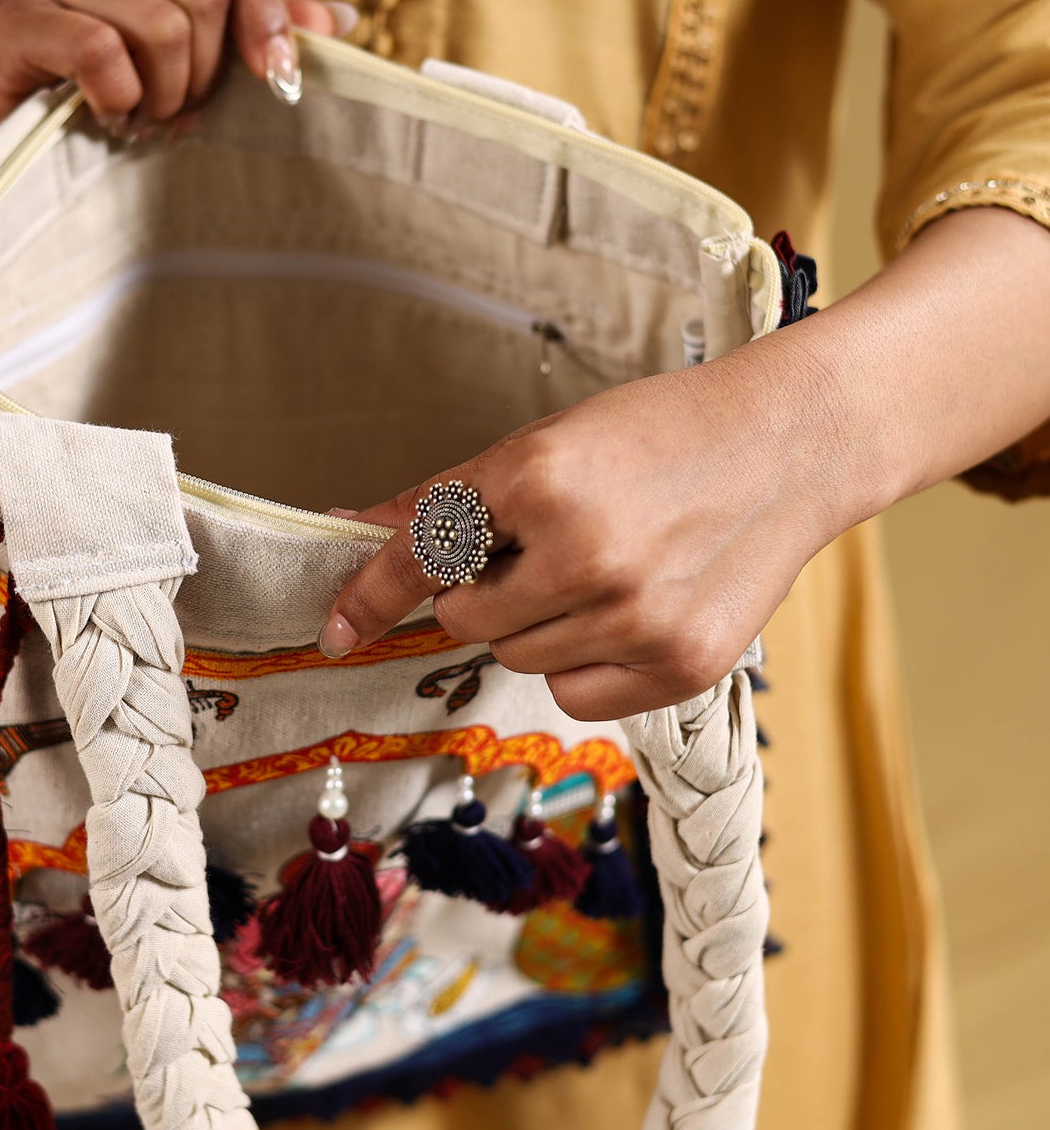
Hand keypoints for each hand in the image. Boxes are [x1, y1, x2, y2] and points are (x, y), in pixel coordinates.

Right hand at [0, 0, 347, 161]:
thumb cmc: (96, 79)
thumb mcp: (184, 46)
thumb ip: (252, 24)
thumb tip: (340, 18)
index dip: (265, 13)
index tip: (278, 75)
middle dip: (205, 71)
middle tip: (179, 110)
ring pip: (161, 27)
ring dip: (164, 94)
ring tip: (142, 116)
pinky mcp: (23, 14)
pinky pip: (103, 54)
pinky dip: (120, 101)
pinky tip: (108, 115)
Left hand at [319, 341, 848, 720]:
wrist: (792, 444)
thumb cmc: (662, 433)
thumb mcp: (548, 443)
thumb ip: (450, 499)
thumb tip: (354, 526)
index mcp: (541, 478)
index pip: (424, 551)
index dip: (370, 591)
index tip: (337, 629)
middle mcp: (586, 553)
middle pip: (465, 620)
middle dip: (482, 593)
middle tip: (541, 551)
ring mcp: (637, 618)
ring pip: (517, 661)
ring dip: (534, 627)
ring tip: (601, 571)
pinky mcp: (680, 667)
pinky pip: (574, 697)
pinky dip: (581, 664)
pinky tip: (626, 613)